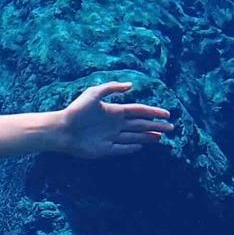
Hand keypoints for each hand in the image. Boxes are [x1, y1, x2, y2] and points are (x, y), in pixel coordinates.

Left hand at [55, 81, 174, 157]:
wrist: (62, 129)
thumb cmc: (76, 110)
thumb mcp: (94, 93)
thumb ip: (112, 88)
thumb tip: (131, 85)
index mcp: (114, 111)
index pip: (139, 111)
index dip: (153, 113)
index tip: (167, 114)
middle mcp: (115, 124)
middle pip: (140, 125)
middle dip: (155, 126)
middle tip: (171, 128)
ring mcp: (110, 137)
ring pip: (134, 137)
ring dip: (147, 137)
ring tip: (160, 138)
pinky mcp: (104, 149)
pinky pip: (121, 149)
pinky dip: (131, 148)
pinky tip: (141, 146)